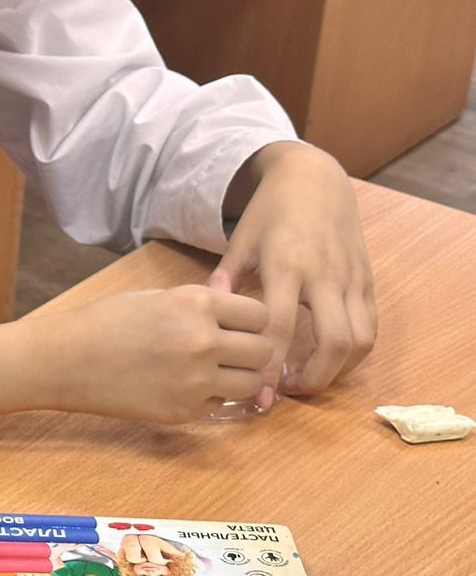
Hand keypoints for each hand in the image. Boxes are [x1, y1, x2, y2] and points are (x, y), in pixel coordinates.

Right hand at [28, 284, 273, 422]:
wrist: (64, 361)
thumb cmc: (105, 322)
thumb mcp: (157, 298)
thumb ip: (202, 304)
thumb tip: (237, 308)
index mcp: (196, 303)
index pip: (260, 315)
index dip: (249, 321)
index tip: (234, 326)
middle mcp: (203, 341)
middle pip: (263, 350)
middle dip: (248, 350)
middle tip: (226, 351)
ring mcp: (196, 380)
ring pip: (250, 383)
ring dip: (237, 377)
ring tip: (210, 371)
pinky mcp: (184, 410)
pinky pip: (220, 403)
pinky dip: (209, 396)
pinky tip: (180, 386)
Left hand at [216, 141, 375, 393]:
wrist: (315, 179)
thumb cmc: (271, 211)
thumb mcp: (241, 239)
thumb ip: (225, 277)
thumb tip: (205, 316)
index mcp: (287, 265)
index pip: (280, 327)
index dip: (269, 366)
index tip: (258, 396)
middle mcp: (325, 274)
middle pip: (333, 341)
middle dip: (313, 378)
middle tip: (286, 392)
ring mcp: (352, 279)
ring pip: (360, 340)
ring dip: (336, 371)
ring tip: (304, 380)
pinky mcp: (367, 281)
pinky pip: (369, 327)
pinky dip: (352, 354)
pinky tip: (327, 361)